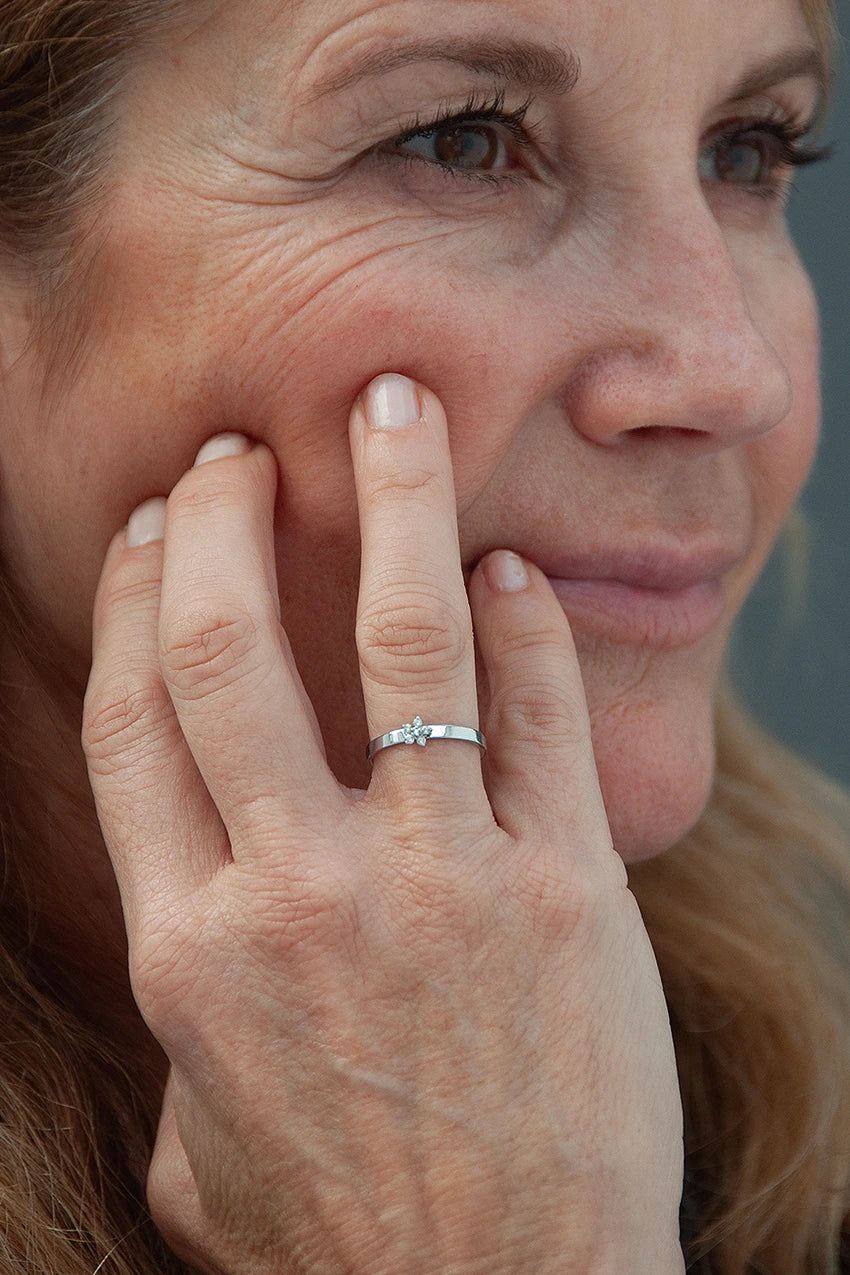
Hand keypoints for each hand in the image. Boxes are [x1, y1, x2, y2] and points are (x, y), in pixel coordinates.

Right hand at [83, 374, 684, 1274]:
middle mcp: (298, 889)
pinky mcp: (564, 885)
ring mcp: (438, 878)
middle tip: (239, 450)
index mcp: (188, 945)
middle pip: (231, 648)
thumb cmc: (345, 1239)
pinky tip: (508, 571)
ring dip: (392, 502)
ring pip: (399, 638)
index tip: (158, 532)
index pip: (134, 719)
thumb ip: (186, 1023)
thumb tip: (198, 935)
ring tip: (392, 407)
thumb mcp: (203, 1143)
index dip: (138, 602)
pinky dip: (524, 625)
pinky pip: (540, 713)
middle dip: (225, 519)